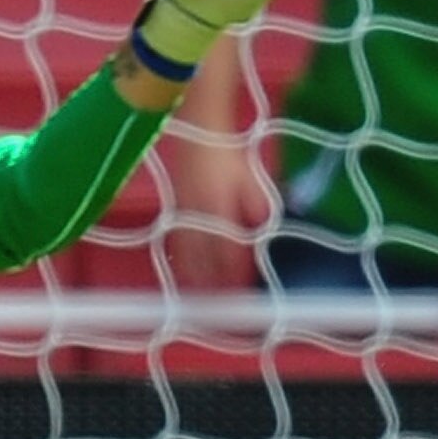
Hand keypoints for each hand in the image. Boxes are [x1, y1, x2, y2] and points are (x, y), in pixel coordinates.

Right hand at [162, 122, 274, 291]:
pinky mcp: (175, 207)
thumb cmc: (229, 154)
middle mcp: (198, 217)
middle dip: (211, 286)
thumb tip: (262, 234)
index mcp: (220, 212)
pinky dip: (182, 258)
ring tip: (200, 296)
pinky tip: (186, 266)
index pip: (228, 256)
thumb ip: (258, 209)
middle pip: (202, 261)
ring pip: (185, 253)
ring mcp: (183, 213)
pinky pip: (177, 241)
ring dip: (193, 276)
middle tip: (220, 308)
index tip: (242, 298)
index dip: (235, 279)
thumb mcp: (253, 181)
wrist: (198, 130)